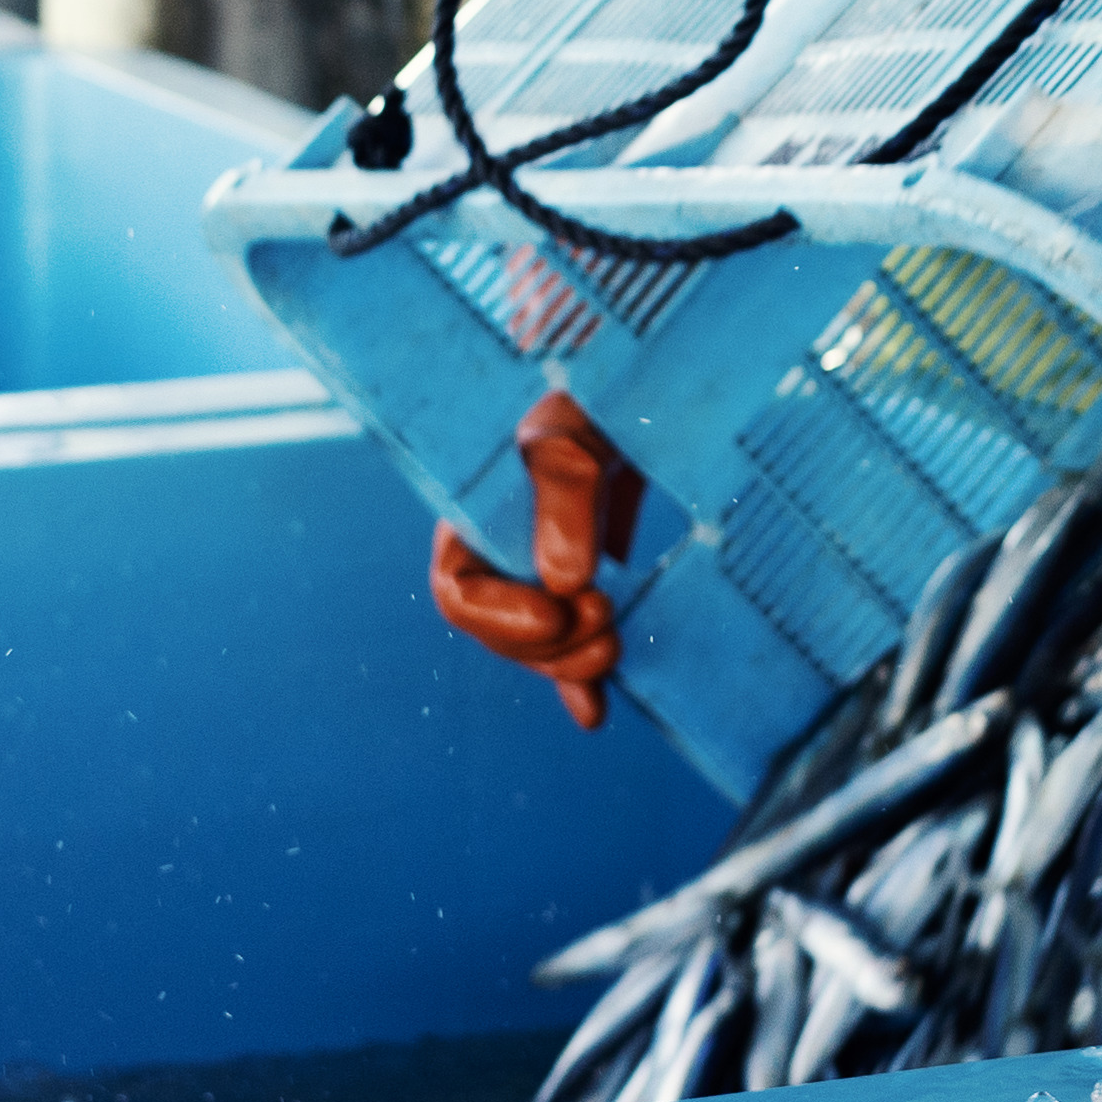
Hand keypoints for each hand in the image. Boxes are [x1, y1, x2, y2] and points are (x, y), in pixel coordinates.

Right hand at [430, 391, 645, 730]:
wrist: (643, 388)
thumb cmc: (596, 389)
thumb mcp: (578, 422)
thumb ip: (564, 489)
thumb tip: (564, 582)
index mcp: (476, 514)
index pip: (457, 592)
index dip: (500, 618)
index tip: (558, 614)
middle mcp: (502, 551)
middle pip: (501, 634)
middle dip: (549, 646)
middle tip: (606, 614)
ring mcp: (544, 570)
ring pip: (538, 648)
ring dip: (572, 663)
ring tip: (617, 646)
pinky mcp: (585, 581)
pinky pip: (572, 644)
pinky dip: (581, 680)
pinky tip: (593, 713)